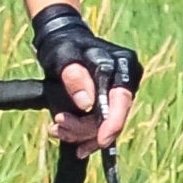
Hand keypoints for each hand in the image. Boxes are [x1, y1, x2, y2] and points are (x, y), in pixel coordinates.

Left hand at [27, 3, 140, 152]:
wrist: (62, 42)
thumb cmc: (63, 46)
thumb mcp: (64, 57)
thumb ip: (75, 78)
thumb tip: (86, 104)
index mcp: (122, 65)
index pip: (122, 100)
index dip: (113, 124)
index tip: (101, 141)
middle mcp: (126, 80)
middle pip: (112, 117)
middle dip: (84, 129)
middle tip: (58, 126)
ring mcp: (118, 93)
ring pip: (103, 125)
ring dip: (79, 133)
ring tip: (56, 128)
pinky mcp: (109, 103)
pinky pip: (99, 124)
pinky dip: (82, 133)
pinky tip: (65, 134)